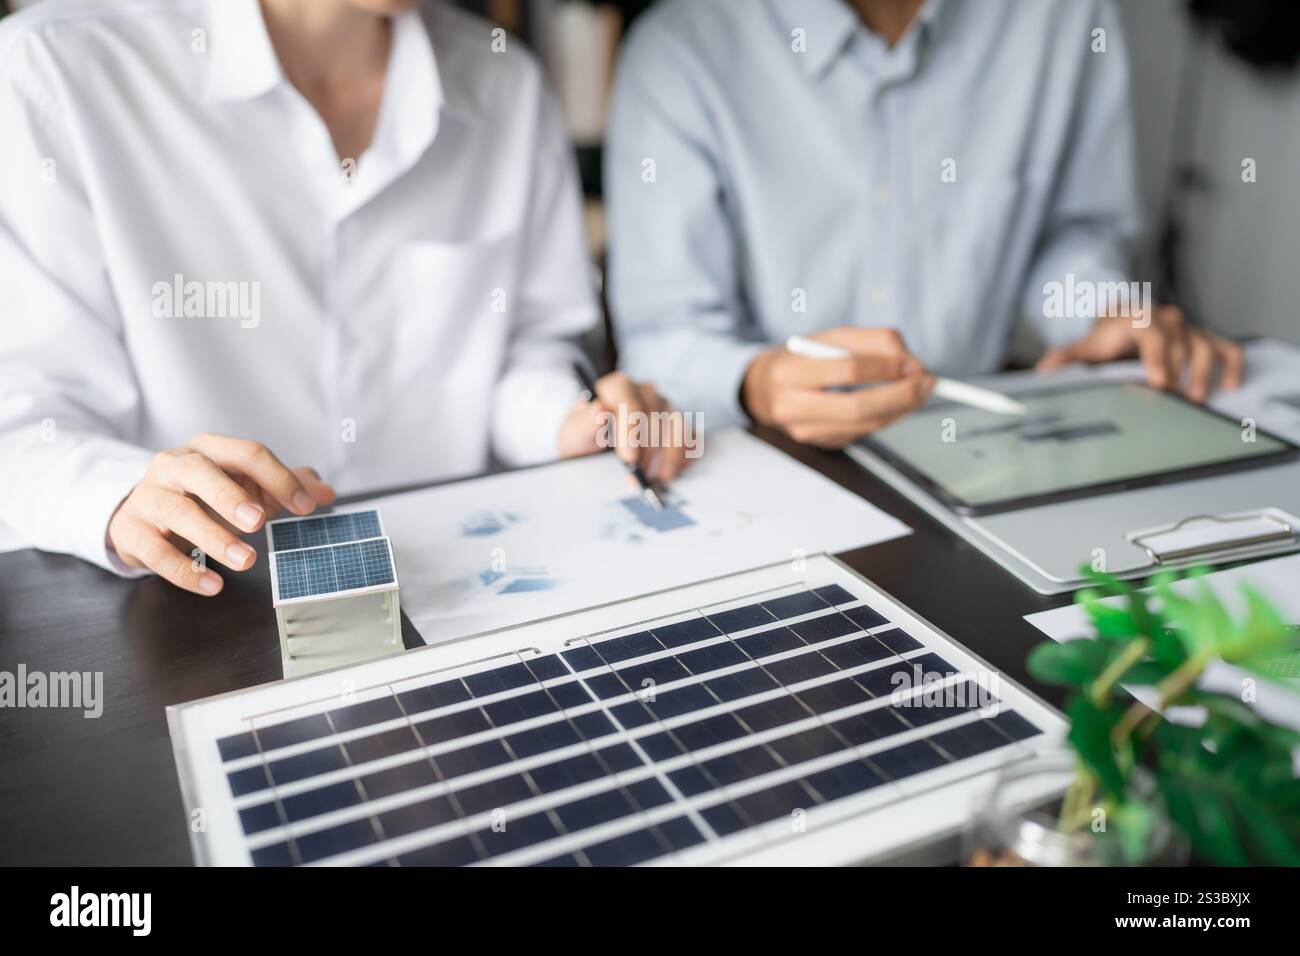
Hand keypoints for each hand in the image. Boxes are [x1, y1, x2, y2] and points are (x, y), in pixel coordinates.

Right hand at [108, 433, 336, 595]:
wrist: (139, 515)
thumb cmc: (201, 498)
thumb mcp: (243, 488)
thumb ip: (282, 488)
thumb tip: (325, 493)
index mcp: (207, 448)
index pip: (246, 453)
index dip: (278, 478)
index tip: (306, 507)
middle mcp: (174, 465)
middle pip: (201, 472)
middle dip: (232, 496)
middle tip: (260, 521)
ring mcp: (148, 496)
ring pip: (179, 512)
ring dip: (214, 538)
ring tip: (245, 560)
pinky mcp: (130, 530)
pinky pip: (155, 550)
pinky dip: (185, 571)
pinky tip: (212, 585)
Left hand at [558, 371, 691, 481]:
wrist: (592, 450)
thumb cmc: (584, 438)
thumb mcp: (575, 434)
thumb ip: (585, 423)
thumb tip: (598, 409)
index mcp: (617, 386)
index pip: (629, 400)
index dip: (631, 428)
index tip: (628, 457)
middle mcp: (644, 392)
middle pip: (655, 414)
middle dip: (648, 449)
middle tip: (638, 475)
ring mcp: (664, 407)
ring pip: (676, 424)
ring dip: (669, 454)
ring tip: (656, 478)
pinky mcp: (676, 425)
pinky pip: (689, 437)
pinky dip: (683, 456)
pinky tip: (669, 473)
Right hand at [741, 327, 933, 447]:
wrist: (764, 389)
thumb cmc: (802, 358)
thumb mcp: (831, 337)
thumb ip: (873, 341)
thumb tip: (911, 362)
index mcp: (789, 371)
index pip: (847, 370)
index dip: (886, 368)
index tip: (914, 363)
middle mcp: (791, 406)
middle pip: (857, 407)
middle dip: (899, 396)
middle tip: (927, 384)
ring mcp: (804, 431)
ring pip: (864, 426)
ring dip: (899, 409)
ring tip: (918, 391)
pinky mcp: (819, 444)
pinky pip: (862, 434)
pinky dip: (886, 418)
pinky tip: (896, 404)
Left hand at [1036, 305, 1242, 401]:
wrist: (1123, 319)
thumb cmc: (1106, 337)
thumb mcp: (1085, 346)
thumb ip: (1067, 358)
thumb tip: (1043, 371)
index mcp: (1136, 318)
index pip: (1150, 331)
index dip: (1157, 355)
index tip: (1159, 381)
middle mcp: (1166, 319)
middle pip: (1179, 343)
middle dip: (1179, 372)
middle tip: (1177, 400)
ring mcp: (1188, 329)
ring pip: (1203, 345)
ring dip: (1203, 373)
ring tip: (1198, 399)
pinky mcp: (1204, 338)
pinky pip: (1225, 348)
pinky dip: (1230, 365)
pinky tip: (1229, 386)